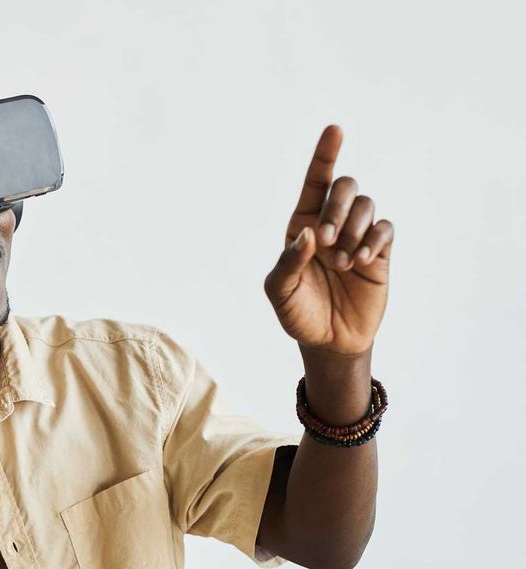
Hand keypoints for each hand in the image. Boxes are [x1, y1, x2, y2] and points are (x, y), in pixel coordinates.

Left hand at [264, 124, 393, 357]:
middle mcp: (331, 224)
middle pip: (344, 187)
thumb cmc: (298, 313)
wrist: (328, 341)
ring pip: (366, 205)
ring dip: (355, 230)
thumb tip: (309, 234)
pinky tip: (361, 261)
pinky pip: (385, 229)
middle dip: (338, 207)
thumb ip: (288, 262)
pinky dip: (374, 240)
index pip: (314, 183)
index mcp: (302, 226)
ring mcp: (357, 236)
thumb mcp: (280, 292)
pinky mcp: (379, 252)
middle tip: (328, 241)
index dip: (324, 155)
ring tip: (343, 263)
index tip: (335, 129)